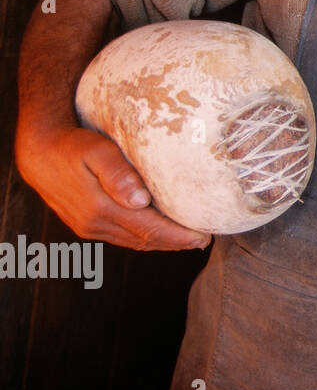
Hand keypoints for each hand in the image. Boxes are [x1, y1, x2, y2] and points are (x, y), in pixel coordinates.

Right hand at [15, 126, 210, 250]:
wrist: (38, 153)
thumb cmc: (73, 146)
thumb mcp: (96, 151)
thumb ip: (118, 174)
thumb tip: (141, 200)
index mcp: (100, 208)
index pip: (148, 229)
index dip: (178, 236)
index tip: (204, 236)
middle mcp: (95, 223)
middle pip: (144, 240)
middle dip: (176, 242)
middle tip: (205, 238)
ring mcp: (89, 227)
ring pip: (133, 242)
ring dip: (162, 243)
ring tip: (189, 239)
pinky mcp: (86, 226)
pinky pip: (122, 238)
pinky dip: (144, 238)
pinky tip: (160, 234)